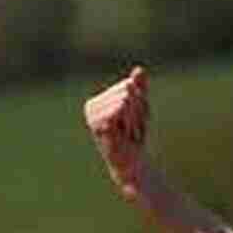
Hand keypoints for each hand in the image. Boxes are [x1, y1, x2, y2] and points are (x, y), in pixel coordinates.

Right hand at [83, 66, 149, 198]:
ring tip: (129, 133)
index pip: (129, 84)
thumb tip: (139, 70)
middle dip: (139, 110)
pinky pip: (121, 107)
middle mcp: (91, 106)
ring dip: (136, 118)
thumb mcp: (141, 108)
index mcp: (98, 101)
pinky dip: (131, 121)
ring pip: (125, 98)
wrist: (134, 163)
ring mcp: (93, 116)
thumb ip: (140, 88)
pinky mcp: (99, 125)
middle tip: (132, 129)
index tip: (134, 120)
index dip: (140, 102)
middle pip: (127, 90)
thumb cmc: (135, 137)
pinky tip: (126, 135)